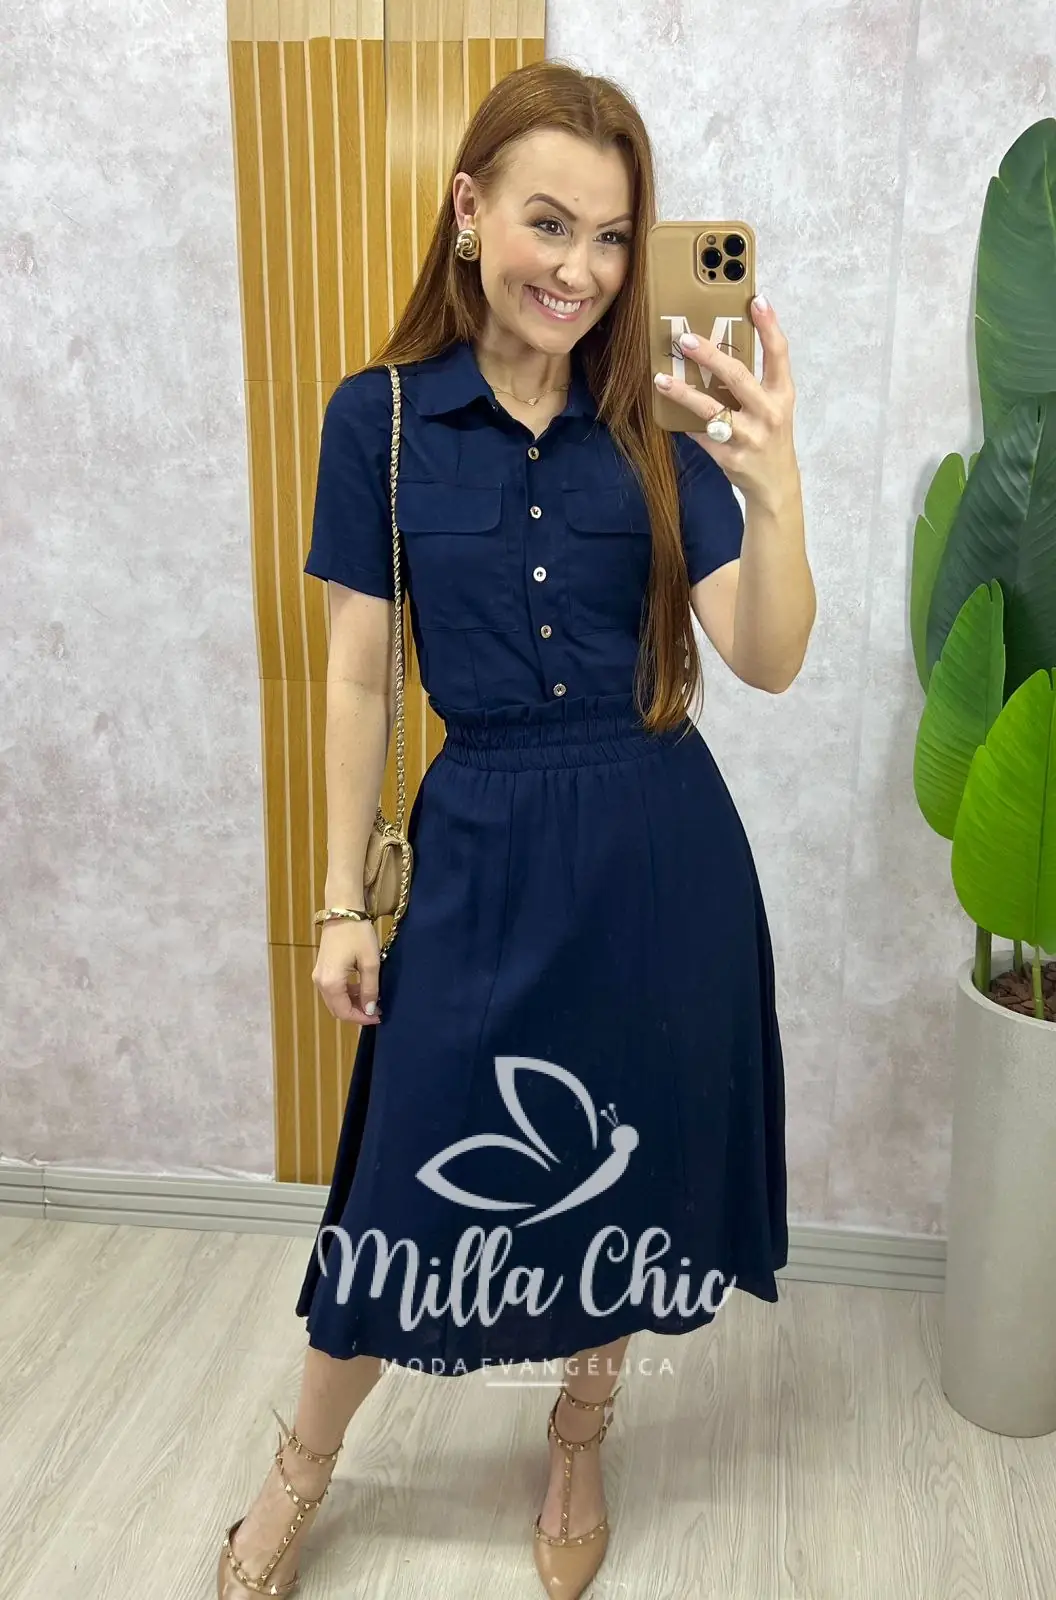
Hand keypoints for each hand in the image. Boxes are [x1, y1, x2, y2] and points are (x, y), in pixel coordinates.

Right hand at [312, 918, 382, 1023]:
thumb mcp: (370, 963)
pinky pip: (333, 989)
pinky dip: (347, 993)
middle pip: (337, 1009)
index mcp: (331, 982)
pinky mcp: (322, 968)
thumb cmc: (358, 934)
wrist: (343, 910)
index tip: (379, 1016)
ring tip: (373, 999)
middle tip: (377, 1009)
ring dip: (353, 1003)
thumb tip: (369, 1010)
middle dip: (357, 1013)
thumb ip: (370, 989)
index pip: (344, 1012)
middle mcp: (320, 982)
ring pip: (335, 1000)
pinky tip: (363, 988)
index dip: (362, 1018)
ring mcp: (319, 975)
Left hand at [654, 294, 799, 507]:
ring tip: (661, 379)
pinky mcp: (731, 457)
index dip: (769, 326)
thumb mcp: (772, 406)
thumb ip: (754, 381)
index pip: (779, 354)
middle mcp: (768, 413)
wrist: (775, 484)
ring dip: (683, 393)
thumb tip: (718, 348)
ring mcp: (750, 437)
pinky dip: (685, 424)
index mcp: (782, 394)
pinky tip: (669, 415)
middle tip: (686, 339)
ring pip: (712, 410)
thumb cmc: (770, 435)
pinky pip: (701, 435)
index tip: (756, 300)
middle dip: (711, 356)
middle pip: (738, 378)